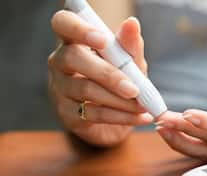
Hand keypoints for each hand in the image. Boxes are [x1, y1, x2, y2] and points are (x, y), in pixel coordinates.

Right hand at [48, 11, 152, 146]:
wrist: (116, 117)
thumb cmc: (120, 81)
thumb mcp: (130, 62)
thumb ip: (130, 45)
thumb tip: (132, 23)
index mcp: (75, 41)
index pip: (63, 23)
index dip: (78, 29)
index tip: (103, 40)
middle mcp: (61, 62)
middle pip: (73, 58)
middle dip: (108, 74)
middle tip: (134, 89)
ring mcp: (60, 89)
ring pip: (85, 89)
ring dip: (119, 100)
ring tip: (143, 106)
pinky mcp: (67, 114)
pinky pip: (93, 114)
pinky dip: (121, 116)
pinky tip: (140, 117)